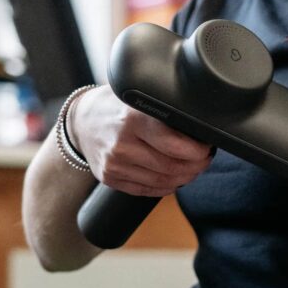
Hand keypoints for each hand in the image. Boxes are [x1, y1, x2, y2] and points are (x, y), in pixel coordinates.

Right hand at [68, 85, 213, 195]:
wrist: (80, 122)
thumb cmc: (115, 105)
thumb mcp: (137, 97)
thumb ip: (163, 108)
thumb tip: (198, 123)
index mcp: (132, 118)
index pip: (174, 144)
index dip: (197, 151)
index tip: (207, 147)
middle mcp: (121, 143)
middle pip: (172, 166)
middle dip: (196, 166)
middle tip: (204, 159)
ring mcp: (114, 164)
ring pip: (162, 182)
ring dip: (185, 178)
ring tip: (193, 168)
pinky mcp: (110, 178)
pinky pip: (148, 190)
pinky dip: (167, 187)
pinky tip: (174, 178)